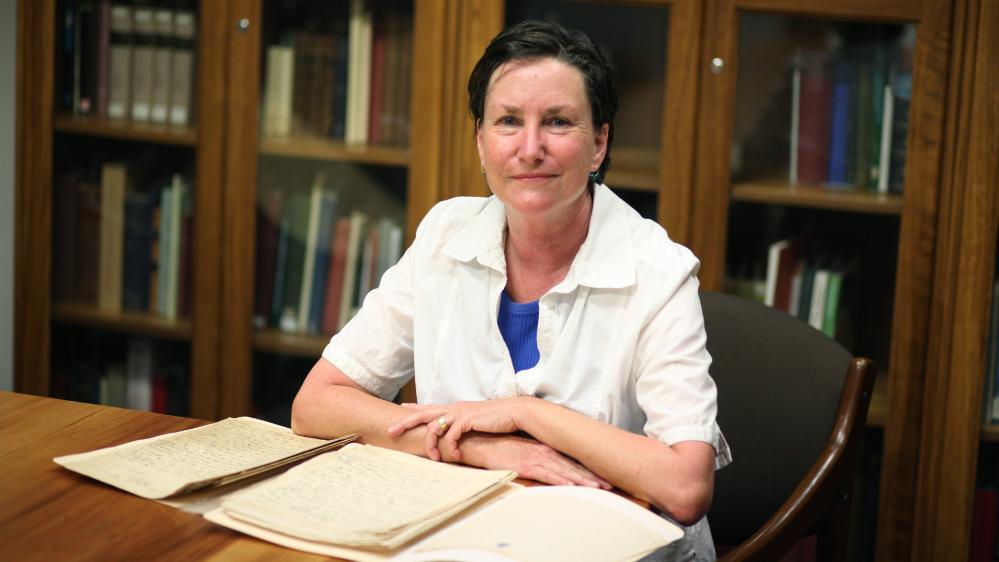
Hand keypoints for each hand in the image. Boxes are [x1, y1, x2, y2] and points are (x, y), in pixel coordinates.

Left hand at [387, 399, 522, 460]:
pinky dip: (451, 447)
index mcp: (456, 408)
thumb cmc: (498, 419)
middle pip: (423, 413)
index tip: (401, 408)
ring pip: (434, 426)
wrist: (515, 412)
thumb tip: (457, 436)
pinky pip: (451, 435)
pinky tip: (455, 456)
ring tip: (435, 458)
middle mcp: (454, 408)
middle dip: (405, 422)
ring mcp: (460, 413)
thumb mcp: (477, 422)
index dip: (414, 408)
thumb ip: (465, 426)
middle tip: (390, 431)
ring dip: (431, 444)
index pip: (430, 407)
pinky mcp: (467, 420)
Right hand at [457, 433, 610, 488]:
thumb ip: (536, 459)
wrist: (479, 441)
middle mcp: (543, 451)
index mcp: (544, 448)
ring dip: (582, 480)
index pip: (570, 460)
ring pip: (564, 471)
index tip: (602, 478)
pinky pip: (546, 474)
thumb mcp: (521, 453)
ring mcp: (535, 457)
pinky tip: (572, 486)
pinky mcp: (525, 464)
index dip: (587, 470)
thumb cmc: (499, 448)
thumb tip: (548, 468)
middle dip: (591, 477)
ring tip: (598, 488)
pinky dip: (560, 480)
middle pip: (572, 466)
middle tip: (609, 485)